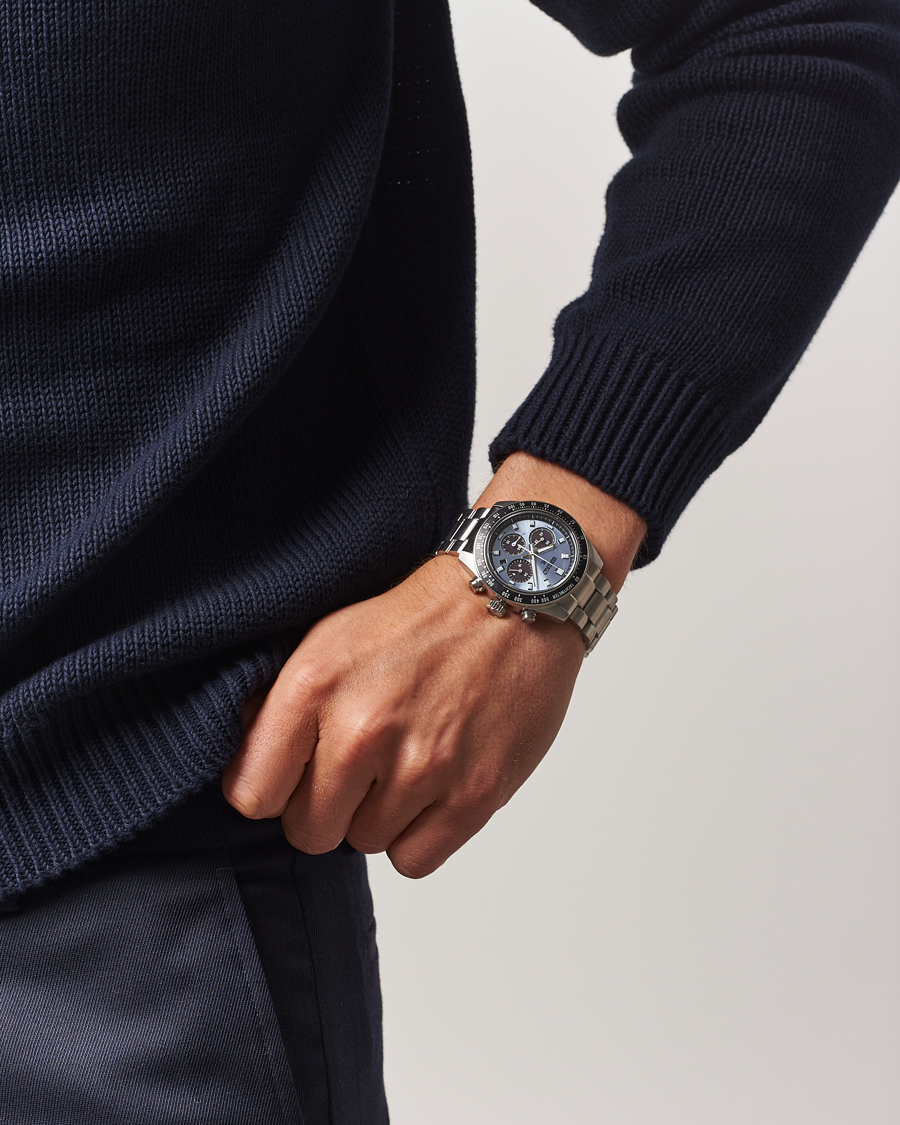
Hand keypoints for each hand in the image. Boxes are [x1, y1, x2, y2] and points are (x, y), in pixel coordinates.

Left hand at [223, 452, 645, 877]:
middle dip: (326, 807)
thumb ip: (280, 702)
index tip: (290, 778)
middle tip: (359, 768)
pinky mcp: (473, 795)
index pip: (251, 795)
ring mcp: (420, 767)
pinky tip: (431, 791)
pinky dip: (419, 835)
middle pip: (307, 831)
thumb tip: (246, 760)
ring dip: (378, 814)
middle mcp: (360, 730)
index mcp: (313, 685)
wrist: (513, 598)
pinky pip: (413, 860)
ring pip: (364, 843)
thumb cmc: (422, 619)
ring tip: (406, 761)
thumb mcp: (329, 637)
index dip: (270, 790)